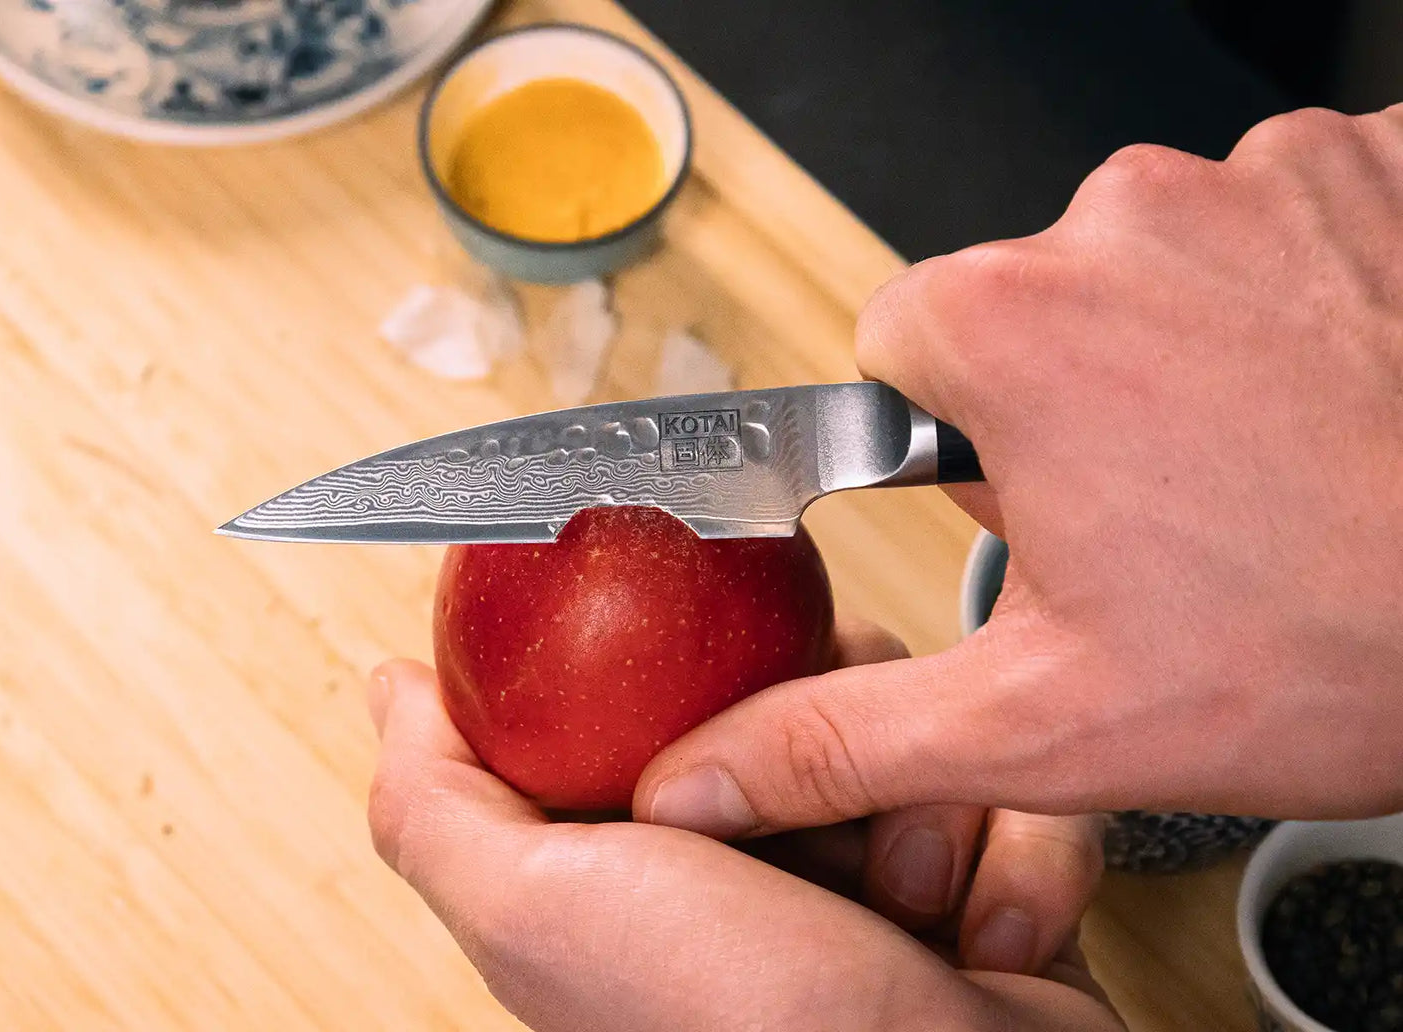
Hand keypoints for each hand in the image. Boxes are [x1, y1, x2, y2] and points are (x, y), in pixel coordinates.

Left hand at [366, 642, 1116, 1031]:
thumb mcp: (538, 908)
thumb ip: (441, 804)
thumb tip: (392, 690)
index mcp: (651, 850)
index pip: (668, 683)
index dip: (695, 657)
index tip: (723, 670)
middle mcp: (761, 857)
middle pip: (808, 683)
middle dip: (831, 727)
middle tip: (816, 802)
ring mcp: (875, 872)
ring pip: (915, 721)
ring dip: (925, 804)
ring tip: (907, 899)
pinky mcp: (982, 886)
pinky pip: (1014, 789)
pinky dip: (1012, 855)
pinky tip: (979, 933)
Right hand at [636, 104, 1402, 836]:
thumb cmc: (1331, 646)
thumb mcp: (1048, 722)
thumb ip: (846, 737)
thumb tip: (703, 774)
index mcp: (1008, 327)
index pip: (903, 340)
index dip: (956, 429)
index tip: (1036, 486)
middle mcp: (1122, 217)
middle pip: (1032, 298)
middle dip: (1073, 394)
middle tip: (1168, 505)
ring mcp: (1262, 174)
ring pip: (1159, 260)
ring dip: (1190, 343)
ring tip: (1268, 457)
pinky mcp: (1374, 165)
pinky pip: (1283, 217)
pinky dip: (1299, 290)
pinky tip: (1341, 387)